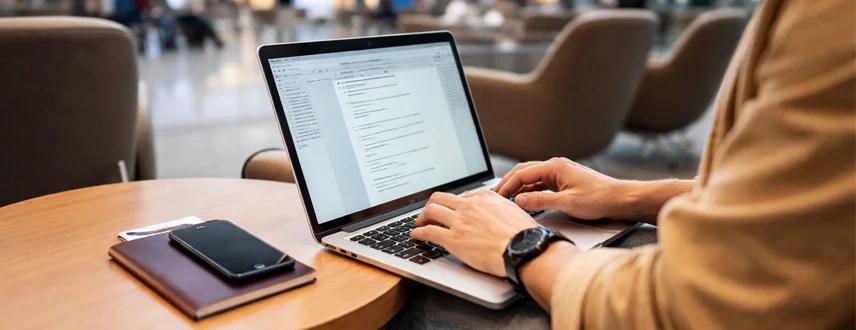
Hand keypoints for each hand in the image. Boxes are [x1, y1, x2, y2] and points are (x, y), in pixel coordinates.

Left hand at [410, 190, 538, 276]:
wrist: (523, 248)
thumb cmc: (524, 235)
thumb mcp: (514, 211)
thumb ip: (501, 208)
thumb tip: (500, 212)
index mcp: (485, 197)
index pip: (461, 196)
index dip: (452, 204)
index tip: (450, 209)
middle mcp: (470, 206)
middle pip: (440, 198)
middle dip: (431, 205)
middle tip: (428, 213)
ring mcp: (460, 221)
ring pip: (431, 211)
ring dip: (422, 217)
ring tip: (419, 223)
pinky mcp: (453, 239)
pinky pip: (429, 231)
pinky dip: (418, 233)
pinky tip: (416, 236)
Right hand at [494, 158, 627, 219]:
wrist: (620, 199)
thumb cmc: (599, 199)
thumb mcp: (567, 203)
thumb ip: (541, 201)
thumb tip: (519, 201)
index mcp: (554, 167)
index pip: (522, 174)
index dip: (507, 186)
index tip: (496, 197)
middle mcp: (556, 166)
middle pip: (524, 172)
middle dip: (508, 184)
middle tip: (496, 196)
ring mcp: (560, 173)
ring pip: (532, 178)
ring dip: (519, 188)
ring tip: (507, 199)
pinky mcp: (564, 182)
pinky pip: (541, 184)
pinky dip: (530, 191)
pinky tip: (526, 201)